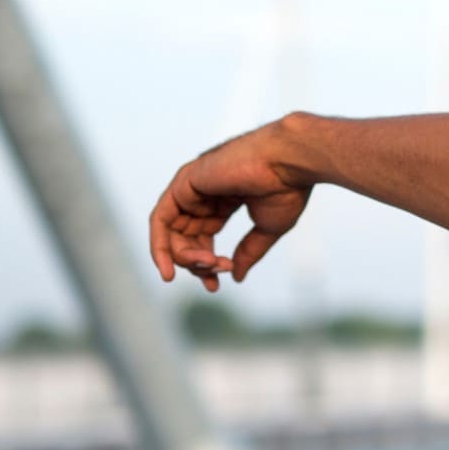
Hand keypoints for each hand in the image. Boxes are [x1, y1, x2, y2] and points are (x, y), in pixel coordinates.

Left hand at [148, 118, 314, 290]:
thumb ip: (249, 252)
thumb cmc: (286, 189)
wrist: (289, 163)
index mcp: (223, 200)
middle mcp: (203, 194)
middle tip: (214, 276)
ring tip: (208, 265)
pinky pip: (160, 220)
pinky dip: (159, 245)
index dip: (205, 264)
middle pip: (184, 237)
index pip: (203, 237)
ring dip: (185, 258)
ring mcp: (191, 187)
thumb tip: (237, 276)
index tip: (215, 286)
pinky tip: (168, 268)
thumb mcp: (268, 229)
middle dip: (195, 264)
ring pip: (171, 233)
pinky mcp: (183, 184)